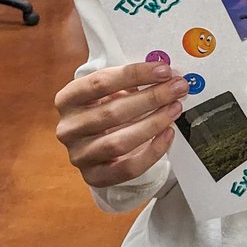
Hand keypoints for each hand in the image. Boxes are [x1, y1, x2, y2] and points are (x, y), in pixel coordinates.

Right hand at [54, 61, 187, 187]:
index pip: (100, 82)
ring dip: (153, 123)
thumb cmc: (106, 108)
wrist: (97, 143)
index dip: (135, 74)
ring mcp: (79, 155)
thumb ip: (131, 81)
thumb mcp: (111, 90)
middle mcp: (68, 128)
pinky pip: (128, 168)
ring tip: (175, 108)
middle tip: (177, 88)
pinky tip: (168, 133)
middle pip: (112, 112)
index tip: (164, 70)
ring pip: (119, 142)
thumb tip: (167, 76)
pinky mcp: (94, 176)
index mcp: (68, 99)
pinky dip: (152, 151)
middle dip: (151, 98)